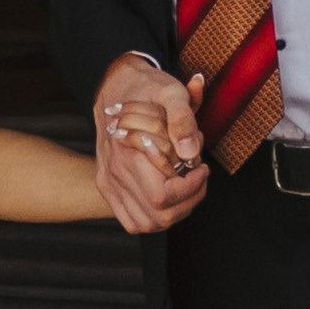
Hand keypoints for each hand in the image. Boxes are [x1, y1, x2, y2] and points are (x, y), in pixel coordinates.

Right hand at [93, 58, 208, 235]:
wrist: (115, 85)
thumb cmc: (147, 89)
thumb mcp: (172, 94)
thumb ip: (184, 121)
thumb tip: (191, 155)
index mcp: (128, 154)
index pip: (162, 197)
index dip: (191, 188)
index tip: (202, 168)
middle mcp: (114, 174)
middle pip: (157, 216)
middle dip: (188, 201)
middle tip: (198, 177)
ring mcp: (108, 183)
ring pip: (145, 223)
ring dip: (174, 213)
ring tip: (186, 188)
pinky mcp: (107, 186)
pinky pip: (130, 220)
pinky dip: (153, 218)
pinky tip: (168, 198)